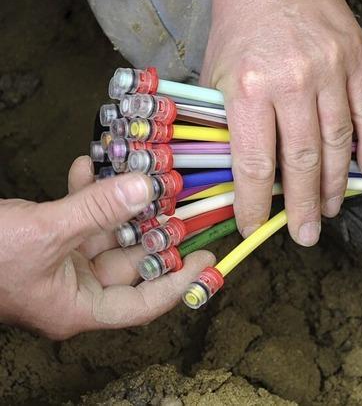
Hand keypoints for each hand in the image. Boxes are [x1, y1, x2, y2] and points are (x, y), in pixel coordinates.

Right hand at [0, 156, 212, 339]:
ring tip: (141, 174)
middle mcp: (74, 288)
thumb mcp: (44, 233)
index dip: (180, 282)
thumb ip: (98, 210)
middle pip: (130, 262)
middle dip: (154, 229)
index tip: (207, 256)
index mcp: (77, 307)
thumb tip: (147, 188)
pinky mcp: (45, 239)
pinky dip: (85, 192)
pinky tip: (90, 165)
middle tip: (179, 201)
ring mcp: (59, 263)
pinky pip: (76, 217)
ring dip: (121, 203)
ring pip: (106, 233)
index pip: (144, 303)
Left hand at [201, 0, 361, 245]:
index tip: (256, 227)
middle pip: (302, 162)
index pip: (255, 164)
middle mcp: (292, 83)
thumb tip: (243, 175)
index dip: (256, 204)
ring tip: (331, 209)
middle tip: (305, 234)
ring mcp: (330, 72)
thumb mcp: (217, 75)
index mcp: (248, 88)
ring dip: (337, 184)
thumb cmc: (240, 26)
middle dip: (304, 206)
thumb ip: (229, 124)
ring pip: (337, 144)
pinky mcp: (356, 61)